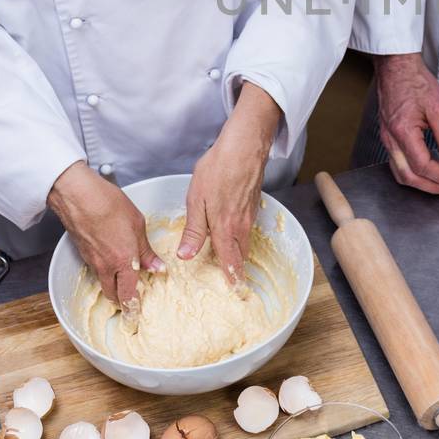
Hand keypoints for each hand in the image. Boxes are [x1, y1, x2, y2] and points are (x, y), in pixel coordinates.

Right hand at [48, 161, 162, 321]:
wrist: (78, 196)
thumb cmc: (109, 204)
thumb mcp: (137, 224)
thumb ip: (146, 250)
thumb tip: (157, 267)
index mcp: (124, 261)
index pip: (129, 294)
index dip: (134, 306)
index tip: (138, 314)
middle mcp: (106, 266)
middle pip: (113, 295)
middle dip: (123, 300)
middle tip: (133, 298)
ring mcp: (92, 261)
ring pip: (104, 283)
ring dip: (114, 286)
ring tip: (125, 280)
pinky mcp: (83, 253)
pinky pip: (96, 270)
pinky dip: (105, 272)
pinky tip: (112, 260)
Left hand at [180, 82, 280, 283]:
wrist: (244, 146)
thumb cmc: (218, 169)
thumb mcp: (197, 200)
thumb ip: (194, 231)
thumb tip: (185, 255)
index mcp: (225, 228)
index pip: (230, 261)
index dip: (232, 278)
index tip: (236, 292)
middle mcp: (241, 225)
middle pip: (240, 254)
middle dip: (236, 269)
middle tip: (233, 283)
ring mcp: (250, 214)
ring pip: (244, 240)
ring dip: (239, 253)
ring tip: (231, 262)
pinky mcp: (254, 204)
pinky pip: (247, 227)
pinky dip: (242, 235)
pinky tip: (232, 230)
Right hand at [375, 53, 438, 195]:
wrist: (396, 67)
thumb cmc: (415, 82)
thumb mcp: (438, 108)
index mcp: (403, 132)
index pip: (422, 166)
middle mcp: (390, 139)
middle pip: (408, 176)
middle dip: (431, 187)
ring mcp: (386, 138)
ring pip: (400, 172)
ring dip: (421, 182)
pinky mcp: (387, 135)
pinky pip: (397, 162)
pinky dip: (412, 172)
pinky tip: (426, 169)